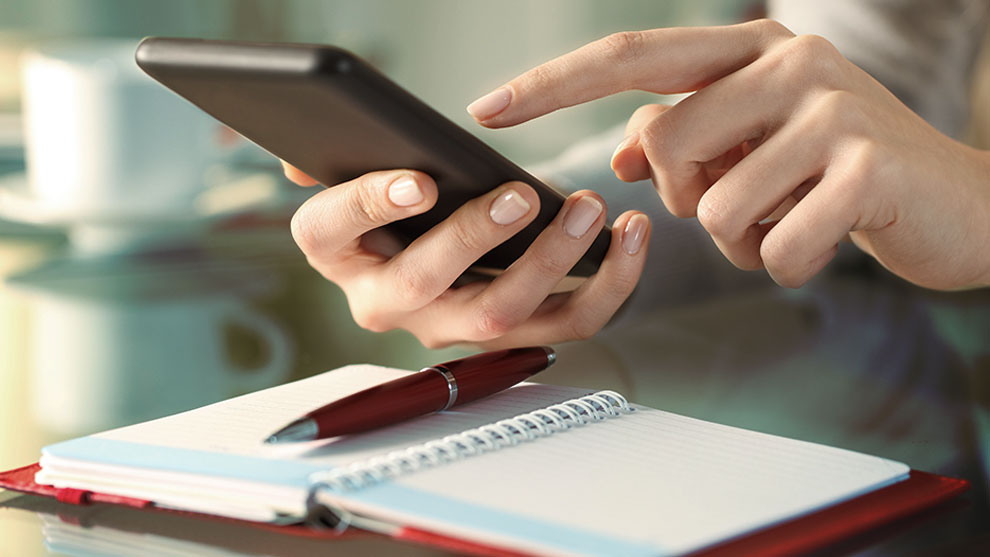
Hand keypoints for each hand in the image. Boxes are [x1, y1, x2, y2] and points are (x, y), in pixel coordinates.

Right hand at [282, 162, 649, 347]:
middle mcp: (388, 300)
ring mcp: (450, 324)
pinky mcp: (511, 332)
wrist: (426, 251)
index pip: (333, 229)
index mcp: (338, 252)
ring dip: (552, 263)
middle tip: (520, 196)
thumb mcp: (348, 178)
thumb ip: (327, 162)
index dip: (371, 205)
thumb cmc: (389, 207)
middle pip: (426, 282)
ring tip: (588, 209)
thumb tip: (300, 156)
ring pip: (502, 315)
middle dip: (475, 239)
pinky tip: (629, 236)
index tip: (418, 181)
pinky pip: (565, 322)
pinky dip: (607, 284)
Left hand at [467, 20, 989, 289]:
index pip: (631, 58)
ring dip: (743, 239)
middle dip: (689, 197)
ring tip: (793, 219)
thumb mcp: (759, 143)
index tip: (487, 109)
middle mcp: (789, 62)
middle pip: (665, 144)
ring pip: (714, 208)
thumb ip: (689, 135)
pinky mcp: (866, 166)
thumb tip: (621, 148)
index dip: (553, 86)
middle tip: (743, 200)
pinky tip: (826, 239)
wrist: (959, 202)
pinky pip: (772, 247)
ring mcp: (832, 109)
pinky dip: (786, 263)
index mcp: (753, 49)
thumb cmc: (843, 171)